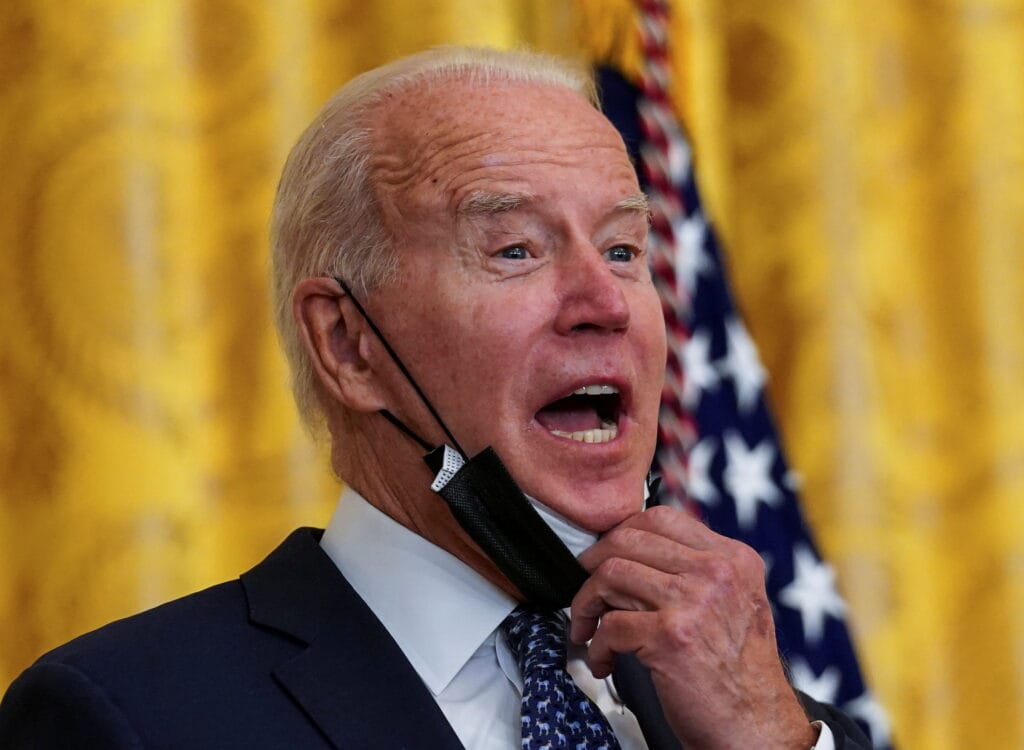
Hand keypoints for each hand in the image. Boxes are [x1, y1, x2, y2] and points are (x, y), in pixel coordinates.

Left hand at [570, 506, 816, 749]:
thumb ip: (695, 571)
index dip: (620, 535)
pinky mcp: (671, 637)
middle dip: (594, 565)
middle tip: (586, 590)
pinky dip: (597, 646)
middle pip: (628, 540)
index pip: (660, 518)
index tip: (604, 557)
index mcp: (732, 558)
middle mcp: (716, 572)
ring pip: (611, 575)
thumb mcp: (733, 603)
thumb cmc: (738, 671)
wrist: (757, 727)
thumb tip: (629, 553)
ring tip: (588, 628)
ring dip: (587, 603)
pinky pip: (610, 626)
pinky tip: (603, 660)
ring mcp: (694, 601)